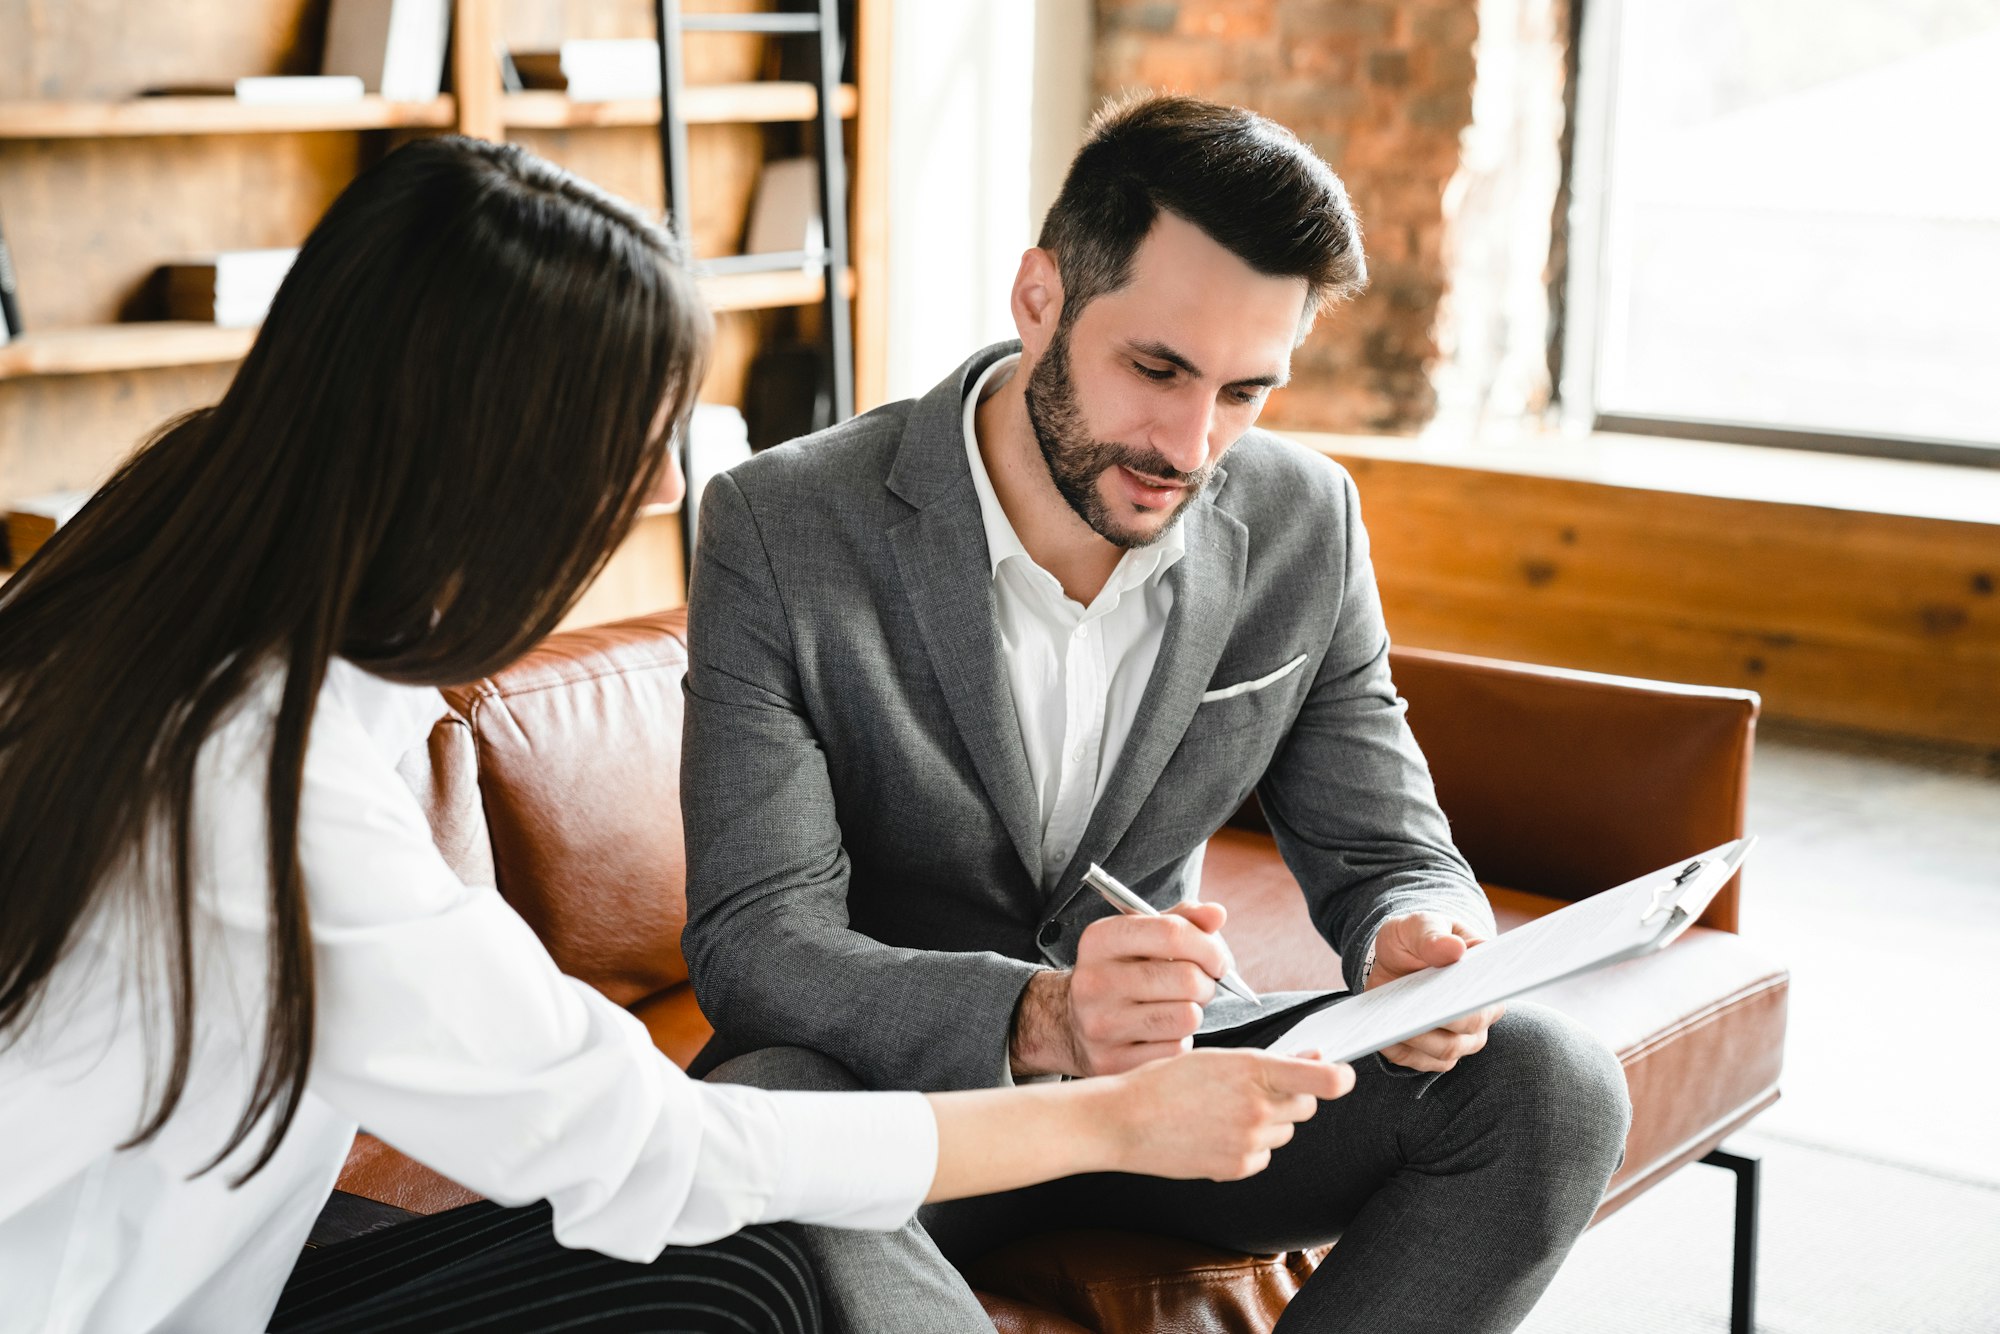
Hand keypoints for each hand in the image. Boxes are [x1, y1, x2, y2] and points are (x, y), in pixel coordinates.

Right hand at [1010, 903, 1230, 1077]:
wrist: (1067, 1023)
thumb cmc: (1120, 973)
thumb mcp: (1139, 937)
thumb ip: (1181, 920)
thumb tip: (1216, 914)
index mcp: (1100, 940)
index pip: (1171, 933)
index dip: (1209, 946)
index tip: (1218, 959)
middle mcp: (1095, 981)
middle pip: (1186, 978)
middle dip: (1207, 983)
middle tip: (1200, 985)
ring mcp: (1101, 1024)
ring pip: (1187, 1017)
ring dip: (1195, 1012)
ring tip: (1179, 1007)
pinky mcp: (1111, 1062)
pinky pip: (1176, 1050)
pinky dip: (1179, 1041)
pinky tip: (1160, 1033)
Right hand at [1095, 1048, 1354, 1180]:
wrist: (1124, 1121)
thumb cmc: (1165, 1081)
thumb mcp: (1217, 1059)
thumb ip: (1268, 1062)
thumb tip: (1313, 1061)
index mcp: (1254, 1069)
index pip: (1325, 1082)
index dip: (1341, 1078)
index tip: (1343, 1076)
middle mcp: (1259, 1106)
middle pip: (1307, 1106)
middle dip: (1292, 1097)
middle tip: (1255, 1089)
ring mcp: (1250, 1141)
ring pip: (1284, 1132)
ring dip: (1268, 1122)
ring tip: (1224, 1111)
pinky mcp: (1239, 1168)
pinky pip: (1263, 1156)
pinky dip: (1249, 1147)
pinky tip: (1215, 1134)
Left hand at [1366, 910, 1504, 1072]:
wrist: (1395, 959)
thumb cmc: (1414, 939)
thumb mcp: (1417, 926)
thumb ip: (1431, 934)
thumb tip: (1454, 948)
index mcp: (1486, 979)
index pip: (1489, 996)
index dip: (1476, 1000)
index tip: (1451, 996)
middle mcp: (1481, 1014)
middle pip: (1468, 1029)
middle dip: (1439, 1019)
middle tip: (1410, 1008)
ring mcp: (1461, 1039)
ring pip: (1445, 1051)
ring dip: (1417, 1038)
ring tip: (1393, 1020)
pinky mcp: (1434, 1055)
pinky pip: (1418, 1062)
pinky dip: (1399, 1049)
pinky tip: (1382, 1033)